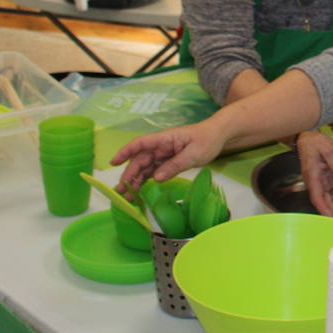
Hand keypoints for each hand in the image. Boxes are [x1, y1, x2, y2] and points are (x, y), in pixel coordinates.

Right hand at [111, 120, 226, 196]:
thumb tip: (156, 178)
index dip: (126, 152)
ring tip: (127, 196)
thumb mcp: (194, 154)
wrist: (218, 136)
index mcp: (165, 139)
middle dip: (128, 175)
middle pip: (140, 160)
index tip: (113, 162)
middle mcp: (160, 146)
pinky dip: (145, 181)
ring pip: (144, 168)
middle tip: (121, 192)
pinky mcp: (167, 161)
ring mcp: (163, 154)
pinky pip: (153, 171)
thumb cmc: (207, 140)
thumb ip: (175, 165)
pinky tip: (139, 191)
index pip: (141, 144)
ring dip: (135, 181)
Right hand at [298, 130, 332, 220]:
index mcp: (313, 176)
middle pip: (327, 201)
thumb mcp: (328, 149)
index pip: (317, 197)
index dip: (324, 209)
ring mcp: (321, 182)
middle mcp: (315, 182)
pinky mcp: (326, 180)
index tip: (332, 218)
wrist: (309, 137)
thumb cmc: (315, 142)